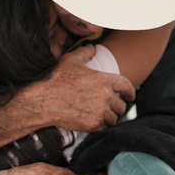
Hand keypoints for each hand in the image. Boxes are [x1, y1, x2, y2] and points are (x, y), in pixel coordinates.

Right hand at [16, 45, 134, 132]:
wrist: (43, 101)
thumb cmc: (56, 80)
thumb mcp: (70, 60)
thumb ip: (85, 52)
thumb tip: (93, 48)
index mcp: (104, 79)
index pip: (126, 86)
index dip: (130, 92)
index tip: (130, 97)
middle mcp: (105, 96)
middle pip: (121, 105)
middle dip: (116, 106)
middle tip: (109, 107)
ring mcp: (100, 112)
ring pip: (114, 118)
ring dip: (109, 117)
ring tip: (99, 114)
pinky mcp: (93, 124)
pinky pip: (103, 127)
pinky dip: (100, 125)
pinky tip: (91, 120)